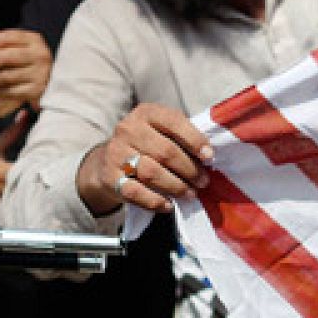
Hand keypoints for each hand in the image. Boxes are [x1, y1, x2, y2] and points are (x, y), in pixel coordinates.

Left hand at [0, 24, 52, 112]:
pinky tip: (1, 90)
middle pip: (5, 57)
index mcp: (34, 39)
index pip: (6, 37)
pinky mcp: (37, 90)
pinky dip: (2, 92)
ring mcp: (40, 73)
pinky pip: (11, 91)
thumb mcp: (17, 46)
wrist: (51, 84)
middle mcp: (40, 54)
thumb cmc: (29, 62)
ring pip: (6, 76)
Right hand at [76, 104, 212, 215]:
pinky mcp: (110, 177)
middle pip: (165, 152)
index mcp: (146, 113)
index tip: (209, 157)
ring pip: (151, 173)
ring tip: (190, 194)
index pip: (174, 122)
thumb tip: (208, 157)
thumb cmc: (147, 143)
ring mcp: (116, 153)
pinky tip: (169, 205)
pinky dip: (155, 201)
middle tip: (203, 181)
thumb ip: (182, 137)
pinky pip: (135, 193)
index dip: (194, 140)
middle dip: (189, 169)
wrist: (108, 159)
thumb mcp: (161, 129)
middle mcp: (128, 129)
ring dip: (176, 187)